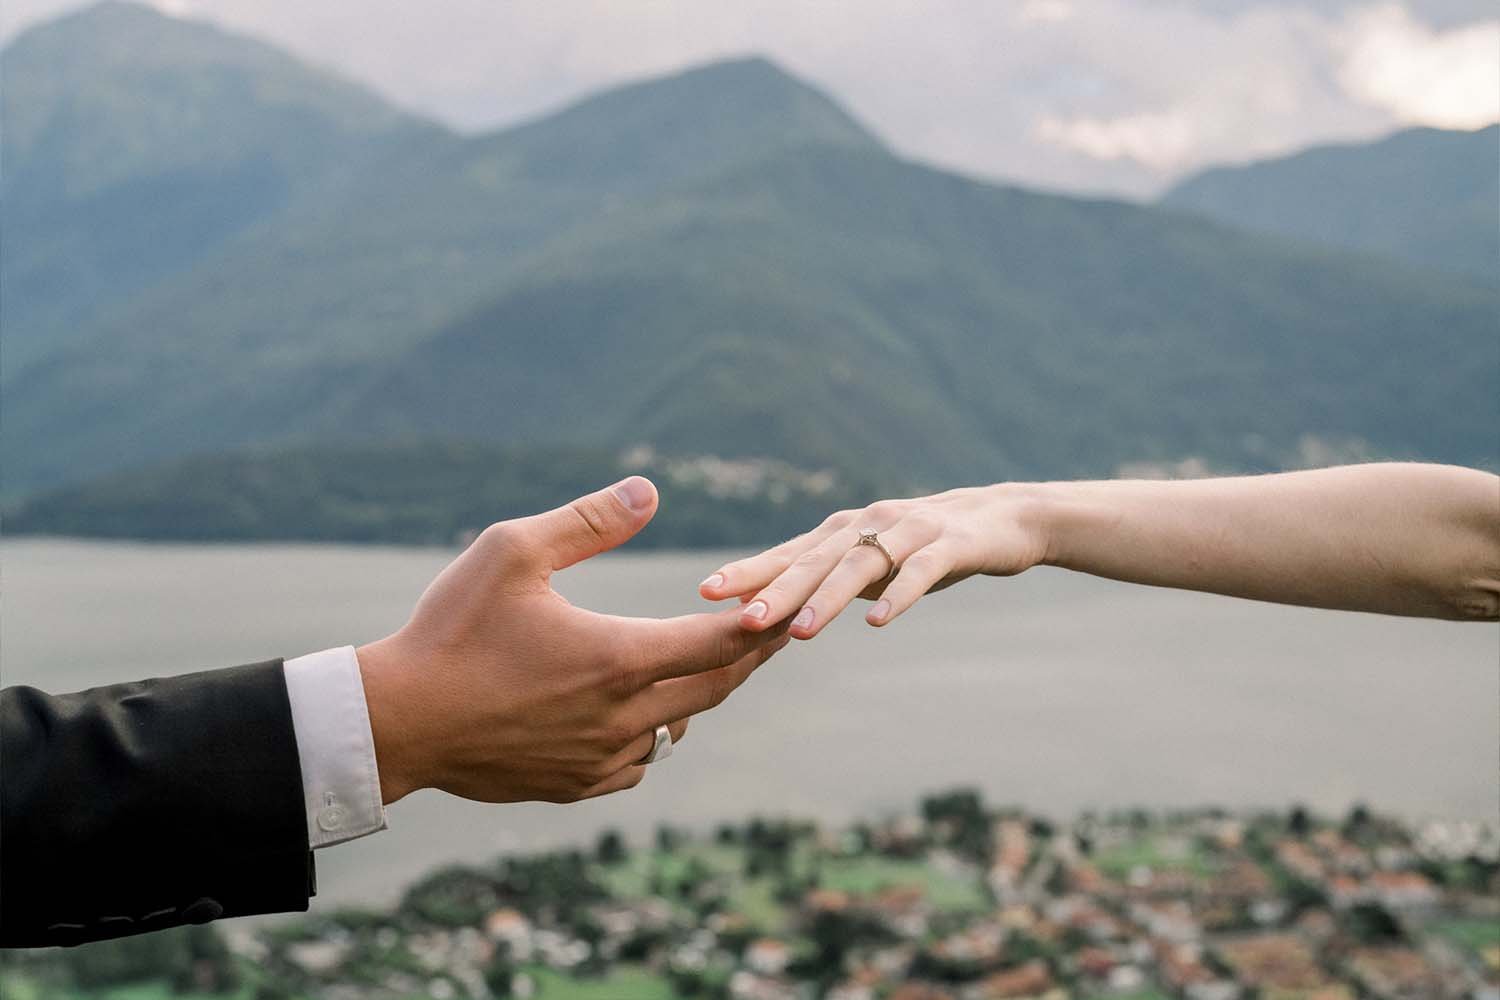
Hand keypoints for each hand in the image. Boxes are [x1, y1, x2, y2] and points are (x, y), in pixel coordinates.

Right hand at [357, 477, 789, 804]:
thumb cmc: (451, 630)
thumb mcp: (511, 552)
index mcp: (619, 658)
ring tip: (710, 666)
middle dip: (749, 657)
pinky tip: (644, 716)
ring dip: (700, 695)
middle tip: (774, 632)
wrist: (398, 722)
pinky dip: (653, 735)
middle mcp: (623, 716)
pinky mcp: (574, 785)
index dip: (762, 622)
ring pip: (677, 729)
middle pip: (716, 687)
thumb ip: (588, 521)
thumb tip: (650, 490)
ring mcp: (600, 759)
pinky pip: (638, 763)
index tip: (789, 603)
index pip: (722, 642)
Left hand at [699, 485, 1049, 637]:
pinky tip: (878, 621)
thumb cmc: (923, 547)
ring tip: (800, 632)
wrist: (1004, 519)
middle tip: (739, 619)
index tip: (705, 592)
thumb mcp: (867, 564)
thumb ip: (820, 582)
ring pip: (860, 565)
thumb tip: (760, 612)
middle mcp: (867, 524)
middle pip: (814, 559)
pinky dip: (898, 595)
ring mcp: (908, 531)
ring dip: (827, 598)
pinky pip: (919, 571)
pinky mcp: (949, 545)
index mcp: (842, 531)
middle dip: (776, 590)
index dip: (748, 572)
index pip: (787, 553)